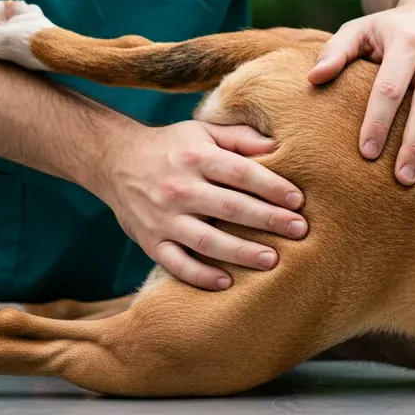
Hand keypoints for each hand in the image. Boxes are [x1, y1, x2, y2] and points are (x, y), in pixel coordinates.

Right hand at [92, 121, 307, 290]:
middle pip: (230, 207)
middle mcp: (179, 188)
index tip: (298, 200)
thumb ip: (240, 139)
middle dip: (268, 220)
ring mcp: (163, 218)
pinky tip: (226, 283)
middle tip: (299, 231)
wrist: (114, 161)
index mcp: (196, 157)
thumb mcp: (203, 132)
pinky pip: (177, 263)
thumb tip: (280, 146)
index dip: (272, 186)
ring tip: (272, 260)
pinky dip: (200, 276)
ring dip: (241, 252)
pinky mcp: (151, 241)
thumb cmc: (172, 147)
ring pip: (207, 240)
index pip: (241, 173)